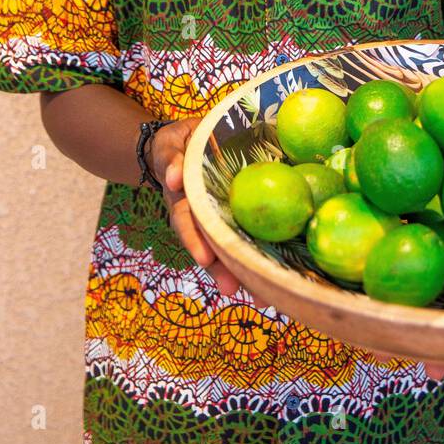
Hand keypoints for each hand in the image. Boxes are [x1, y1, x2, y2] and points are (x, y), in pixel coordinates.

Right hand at [151, 119, 243, 296]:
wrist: (185, 147)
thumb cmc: (178, 146)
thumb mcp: (170, 146)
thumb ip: (171, 159)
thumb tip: (174, 177)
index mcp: (182, 198)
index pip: (187, 220)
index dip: (195, 240)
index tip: (205, 260)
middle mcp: (198, 215)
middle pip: (209, 244)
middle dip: (221, 268)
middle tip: (233, 289)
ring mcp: (214, 218)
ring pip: (227, 248)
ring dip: (240, 271)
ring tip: (260, 297)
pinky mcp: (234, 215)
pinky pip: (244, 236)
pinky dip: (254, 258)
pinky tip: (273, 278)